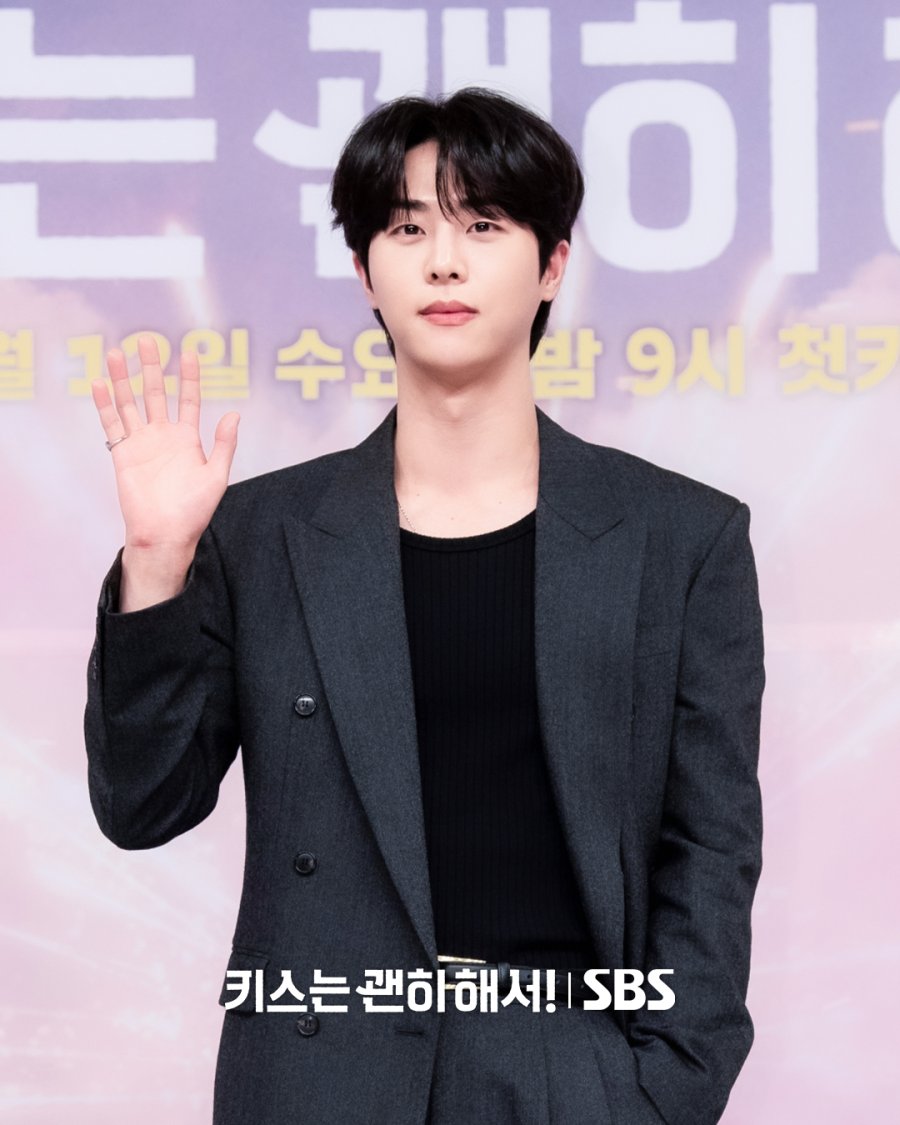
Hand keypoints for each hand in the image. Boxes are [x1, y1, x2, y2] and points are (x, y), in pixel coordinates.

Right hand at [92, 335, 239, 608]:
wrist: (165, 534)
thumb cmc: (193, 511)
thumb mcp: (217, 476)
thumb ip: (224, 445)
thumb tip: (235, 415)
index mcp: (188, 439)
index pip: (189, 399)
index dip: (189, 377)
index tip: (190, 352)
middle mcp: (163, 436)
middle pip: (156, 393)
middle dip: (152, 367)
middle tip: (147, 340)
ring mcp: (141, 443)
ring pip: (130, 403)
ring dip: (124, 379)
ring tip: (117, 352)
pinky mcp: (122, 454)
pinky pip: (112, 424)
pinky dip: (104, 404)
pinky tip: (100, 383)